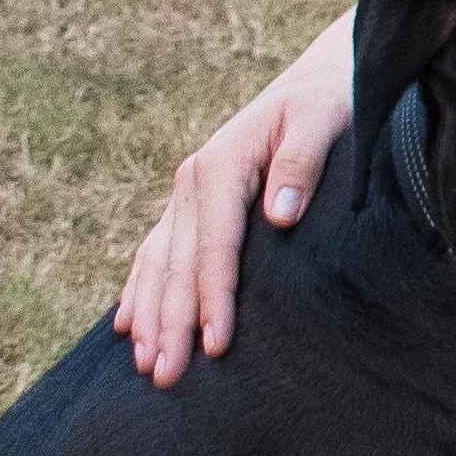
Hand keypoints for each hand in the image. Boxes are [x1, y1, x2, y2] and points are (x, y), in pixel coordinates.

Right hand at [111, 14, 357, 385]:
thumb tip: (279, 215)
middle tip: (166, 377)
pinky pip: (156, 253)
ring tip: (145, 365)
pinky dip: (140, 290)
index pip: (214, 245)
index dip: (213, 297)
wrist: (317, 77)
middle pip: (177, 264)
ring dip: (149, 316)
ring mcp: (185, 193)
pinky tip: (127, 325)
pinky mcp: (190, 203)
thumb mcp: (323, 121)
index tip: (216, 344)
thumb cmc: (328, 102)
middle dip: (170, 322)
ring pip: (157, 264)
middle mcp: (192, 180)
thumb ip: (301, 164)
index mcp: (220, 163)